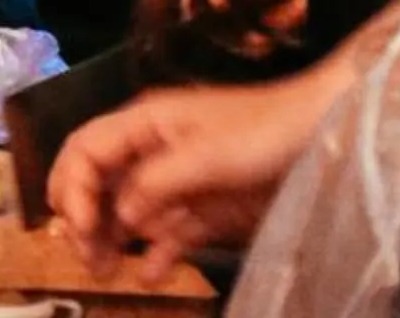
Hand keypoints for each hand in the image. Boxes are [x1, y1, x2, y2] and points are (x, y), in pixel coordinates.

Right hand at [47, 63, 347, 272]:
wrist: (326, 133)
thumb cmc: (262, 133)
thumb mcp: (204, 154)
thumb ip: (155, 184)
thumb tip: (122, 218)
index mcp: (144, 124)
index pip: (86, 150)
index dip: (73, 187)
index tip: (78, 228)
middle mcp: (153, 150)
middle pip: (101, 182)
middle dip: (85, 216)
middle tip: (85, 257)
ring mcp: (181, 181)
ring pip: (131, 211)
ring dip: (114, 239)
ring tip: (105, 271)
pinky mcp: (208, 207)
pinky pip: (170, 232)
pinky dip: (157, 253)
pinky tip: (150, 276)